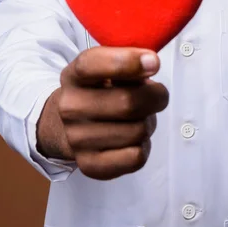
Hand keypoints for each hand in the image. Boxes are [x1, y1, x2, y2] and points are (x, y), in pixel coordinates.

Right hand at [38, 47, 168, 179]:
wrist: (72, 125)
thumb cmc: (101, 91)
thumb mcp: (108, 68)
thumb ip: (129, 62)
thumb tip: (150, 63)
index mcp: (74, 75)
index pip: (91, 65)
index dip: (127, 62)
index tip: (153, 62)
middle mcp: (70, 107)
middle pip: (128, 102)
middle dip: (155, 97)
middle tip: (157, 95)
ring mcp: (77, 138)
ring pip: (137, 131)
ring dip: (149, 122)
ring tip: (140, 117)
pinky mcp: (90, 165)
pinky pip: (135, 157)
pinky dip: (144, 146)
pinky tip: (134, 138)